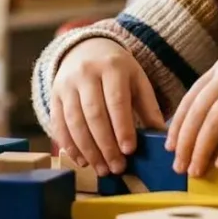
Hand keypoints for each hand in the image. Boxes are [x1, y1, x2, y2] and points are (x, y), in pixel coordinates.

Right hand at [51, 37, 164, 175]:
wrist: (86, 49)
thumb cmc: (118, 70)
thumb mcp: (137, 80)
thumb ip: (149, 107)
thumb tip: (163, 138)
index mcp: (112, 67)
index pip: (116, 101)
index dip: (122, 127)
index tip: (129, 150)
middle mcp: (86, 74)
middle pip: (94, 114)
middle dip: (106, 145)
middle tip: (117, 167)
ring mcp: (66, 85)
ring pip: (74, 122)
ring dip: (88, 150)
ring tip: (102, 169)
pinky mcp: (54, 96)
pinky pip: (59, 124)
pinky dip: (69, 146)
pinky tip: (82, 161)